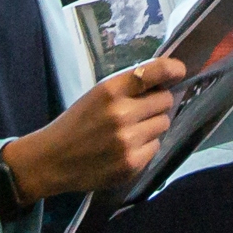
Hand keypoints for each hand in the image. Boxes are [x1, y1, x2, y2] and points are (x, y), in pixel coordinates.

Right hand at [5, 58, 183, 200]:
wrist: (52, 160)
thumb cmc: (76, 123)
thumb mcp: (96, 95)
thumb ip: (128, 88)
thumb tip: (165, 81)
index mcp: (110, 91)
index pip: (153, 72)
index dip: (172, 70)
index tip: (179, 72)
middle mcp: (122, 114)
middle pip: (165, 100)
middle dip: (157, 103)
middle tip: (141, 110)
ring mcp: (128, 141)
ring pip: (164, 123)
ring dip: (153, 125)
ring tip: (130, 131)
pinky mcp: (132, 163)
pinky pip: (156, 146)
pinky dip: (146, 146)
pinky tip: (126, 148)